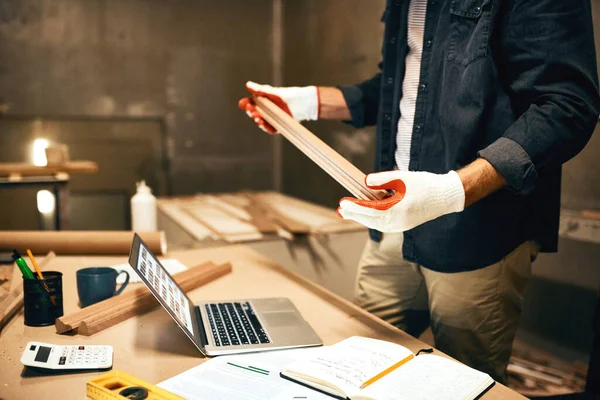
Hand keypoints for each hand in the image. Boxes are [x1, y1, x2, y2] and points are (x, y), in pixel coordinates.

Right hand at [238, 81, 318, 133]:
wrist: (303, 103)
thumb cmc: (289, 95)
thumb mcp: (273, 92)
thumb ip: (260, 90)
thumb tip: (248, 85)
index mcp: (263, 102)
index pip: (251, 104)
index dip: (246, 104)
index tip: (243, 104)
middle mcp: (266, 111)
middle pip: (254, 113)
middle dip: (251, 112)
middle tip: (251, 110)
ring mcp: (272, 119)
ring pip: (261, 122)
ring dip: (257, 120)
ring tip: (257, 118)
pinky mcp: (278, 127)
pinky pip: (270, 129)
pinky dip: (265, 127)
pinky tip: (262, 124)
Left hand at [337, 170, 465, 231]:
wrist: (446, 197)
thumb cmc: (426, 185)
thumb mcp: (403, 177)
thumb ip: (383, 179)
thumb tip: (365, 182)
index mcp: (399, 211)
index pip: (371, 210)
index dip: (355, 207)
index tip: (342, 202)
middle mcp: (398, 222)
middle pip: (370, 220)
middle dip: (354, 214)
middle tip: (340, 209)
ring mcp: (400, 226)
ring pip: (375, 223)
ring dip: (361, 217)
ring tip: (346, 212)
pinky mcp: (403, 225)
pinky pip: (382, 223)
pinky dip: (371, 218)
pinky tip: (364, 213)